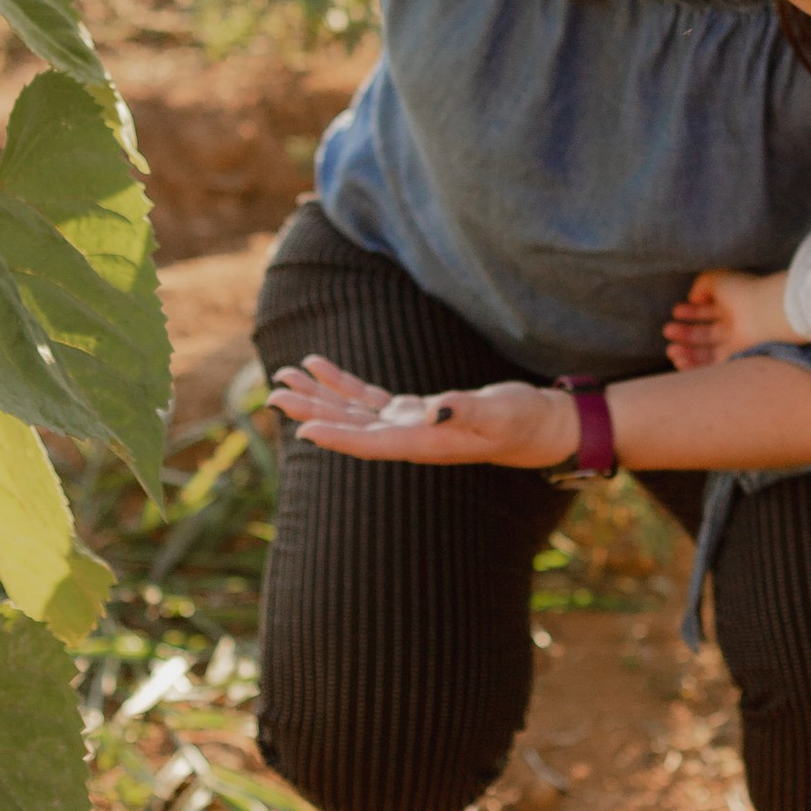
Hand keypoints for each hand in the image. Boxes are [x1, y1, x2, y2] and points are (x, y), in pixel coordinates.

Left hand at [271, 355, 579, 467]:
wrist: (536, 427)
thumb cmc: (522, 420)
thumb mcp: (500, 413)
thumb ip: (468, 412)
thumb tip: (434, 411)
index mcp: (425, 444)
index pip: (372, 444)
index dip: (337, 436)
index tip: (303, 428)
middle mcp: (408, 438)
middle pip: (350, 427)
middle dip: (312, 411)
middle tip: (274, 394)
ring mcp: (407, 425)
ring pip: (351, 411)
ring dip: (317, 395)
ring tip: (283, 377)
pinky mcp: (412, 411)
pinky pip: (367, 397)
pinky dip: (342, 382)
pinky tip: (318, 366)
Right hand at [663, 268, 792, 370]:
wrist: (766, 312)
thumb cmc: (743, 291)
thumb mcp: (718, 279)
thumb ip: (702, 284)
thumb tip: (693, 297)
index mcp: (732, 305)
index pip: (708, 310)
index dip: (691, 312)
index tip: (675, 312)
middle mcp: (734, 325)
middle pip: (705, 332)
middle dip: (685, 333)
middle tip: (667, 331)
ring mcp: (736, 343)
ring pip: (708, 351)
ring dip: (687, 352)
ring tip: (671, 350)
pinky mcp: (738, 359)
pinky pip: (715, 365)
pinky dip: (697, 366)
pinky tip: (680, 362)